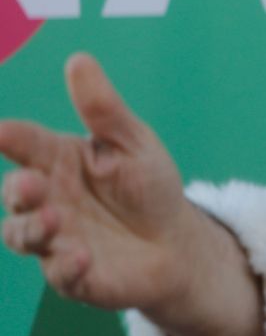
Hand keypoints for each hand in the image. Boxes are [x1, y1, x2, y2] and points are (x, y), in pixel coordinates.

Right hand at [0, 54, 215, 311]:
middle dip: (17, 189)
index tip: (0, 131)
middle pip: (15, 193)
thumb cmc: (148, 187)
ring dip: (32, 228)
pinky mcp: (74, 275)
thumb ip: (104, 110)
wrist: (178, 243)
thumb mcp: (134, 143)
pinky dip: (66, 266)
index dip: (7, 136)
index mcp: (54, 160)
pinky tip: (82, 256)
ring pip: (21, 235)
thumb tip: (79, 60)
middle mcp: (45, 199)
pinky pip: (60, 274)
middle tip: (30, 184)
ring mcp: (55, 238)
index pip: (21, 142)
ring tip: (52, 218)